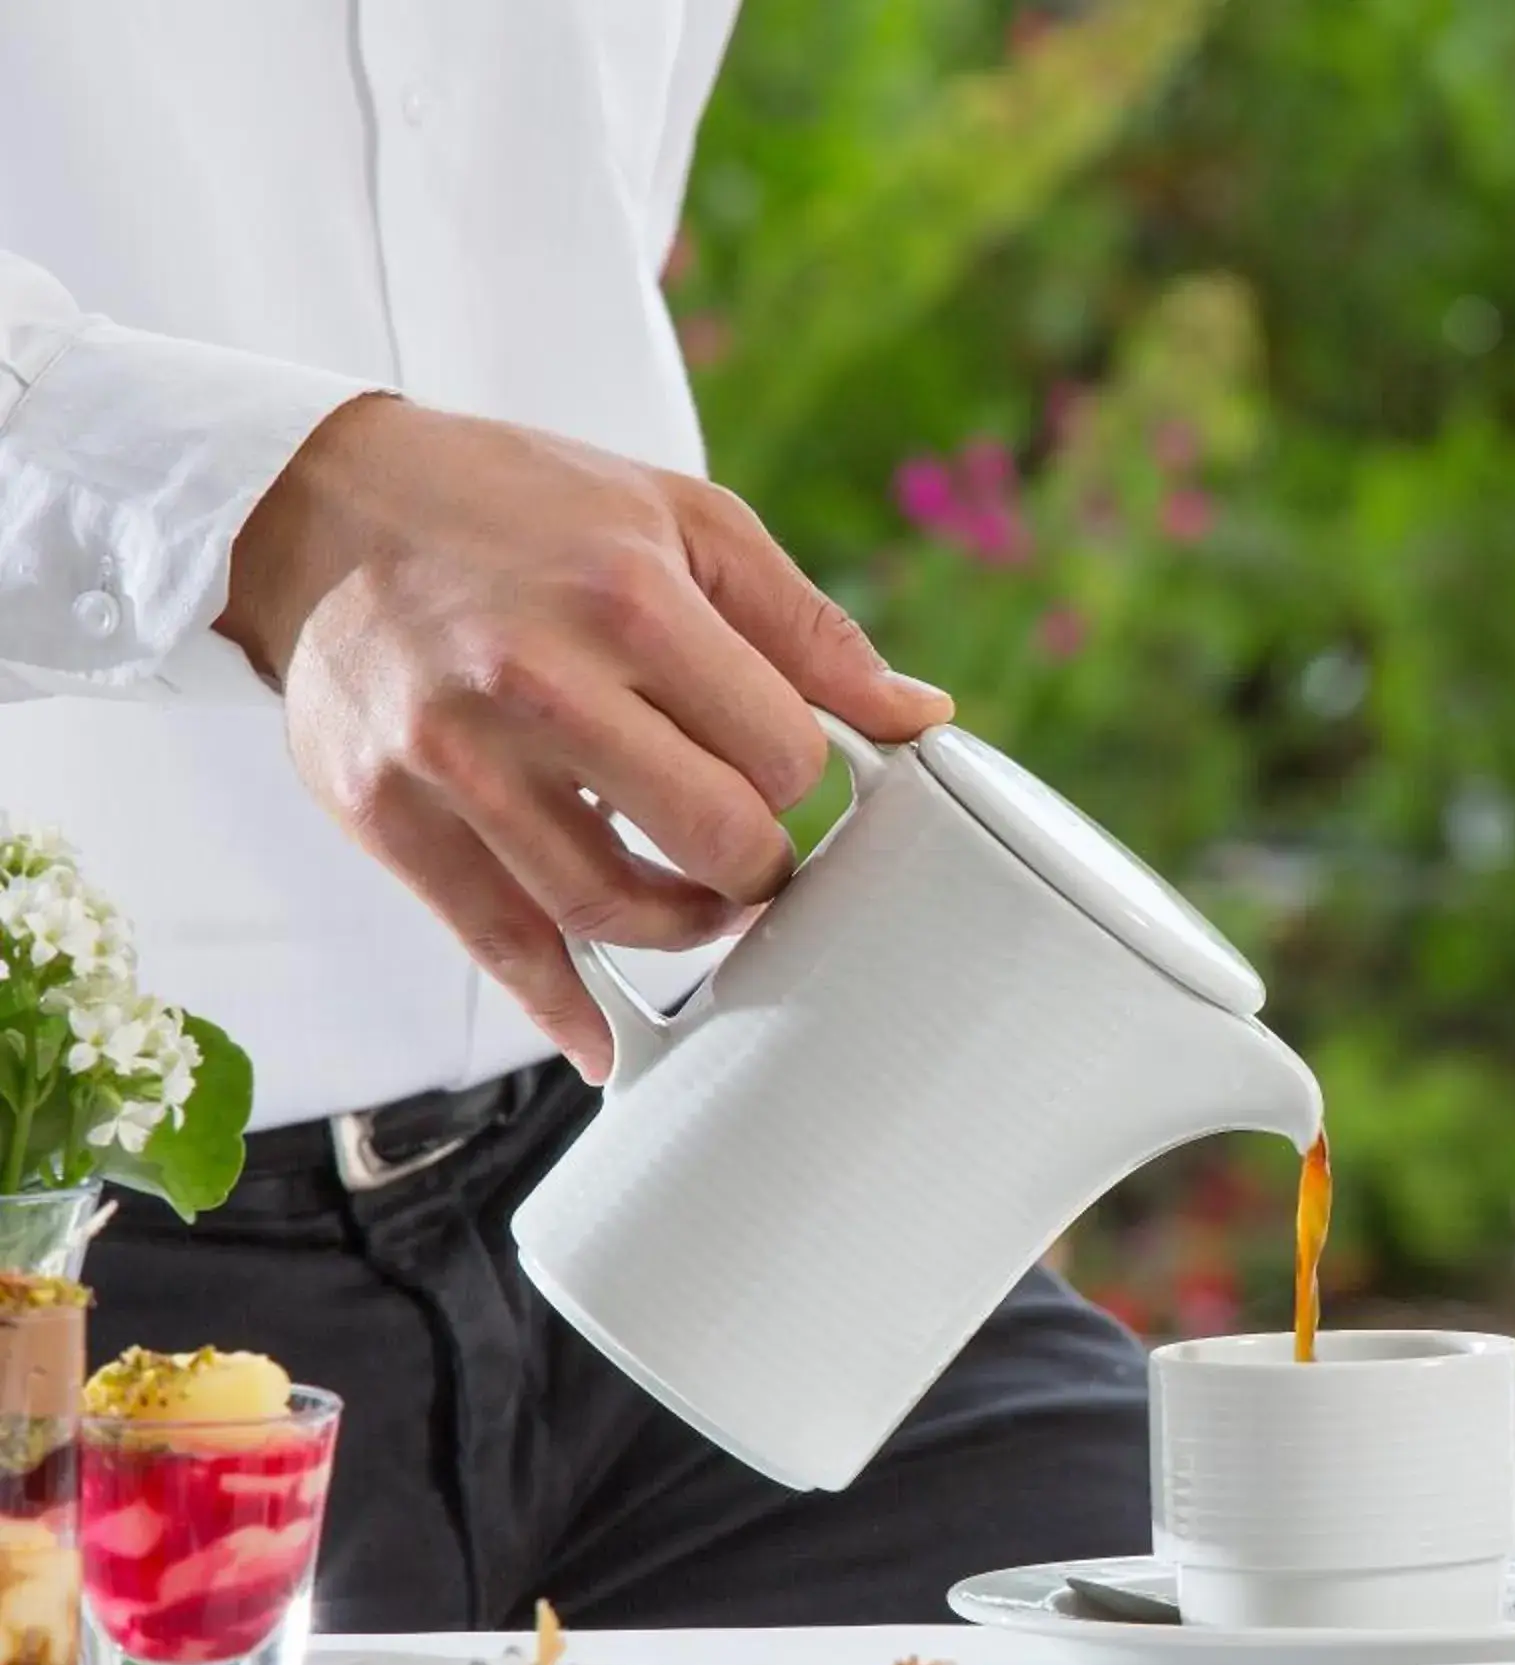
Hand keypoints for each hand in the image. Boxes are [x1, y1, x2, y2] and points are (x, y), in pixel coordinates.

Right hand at [217, 396, 951, 1081]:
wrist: (323, 505)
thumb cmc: (519, 508)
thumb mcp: (682, 521)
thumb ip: (807, 628)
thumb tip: (922, 716)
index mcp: (627, 600)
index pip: (782, 752)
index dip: (798, 771)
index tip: (777, 763)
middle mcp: (534, 679)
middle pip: (710, 837)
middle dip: (755, 859)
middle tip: (751, 849)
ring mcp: (453, 755)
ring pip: (610, 905)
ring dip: (682, 926)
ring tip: (698, 902)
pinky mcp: (387, 812)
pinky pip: (497, 942)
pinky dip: (562, 1006)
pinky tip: (604, 1040)